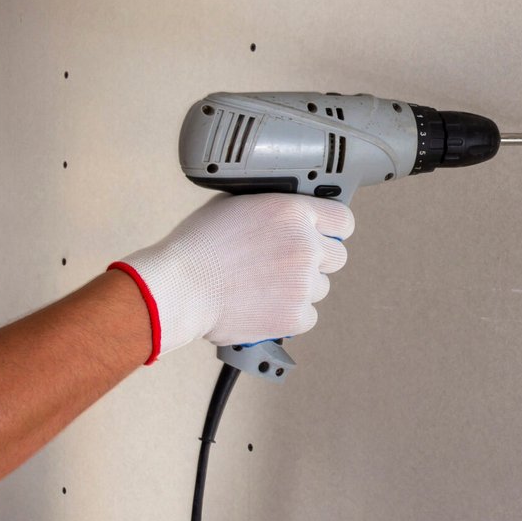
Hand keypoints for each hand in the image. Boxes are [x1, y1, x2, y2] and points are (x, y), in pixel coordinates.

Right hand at [111, 195, 354, 361]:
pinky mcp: (296, 316)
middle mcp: (306, 246)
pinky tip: (263, 304)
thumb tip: (287, 213)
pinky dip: (290, 314)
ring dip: (300, 287)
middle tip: (284, 264)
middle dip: (316, 260)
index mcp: (294, 213)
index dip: (332, 229)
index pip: (343, 220)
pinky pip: (308, 315)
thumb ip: (272, 208)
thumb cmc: (197, 245)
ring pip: (321, 287)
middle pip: (337, 256)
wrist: (178, 288)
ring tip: (264, 285)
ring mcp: (303, 283)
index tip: (325, 235)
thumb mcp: (236, 204)